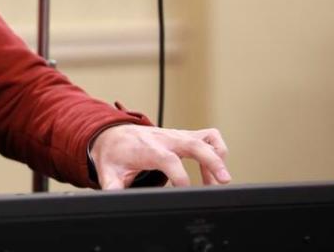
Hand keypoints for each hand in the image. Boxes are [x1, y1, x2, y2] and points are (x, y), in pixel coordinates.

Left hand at [90, 124, 229, 189]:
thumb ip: (113, 187)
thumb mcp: (109, 172)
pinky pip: (208, 136)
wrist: (112, 135)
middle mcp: (164, 139)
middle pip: (193, 144)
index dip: (180, 175)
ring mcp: (176, 135)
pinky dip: (217, 149)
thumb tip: (113, 199)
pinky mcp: (184, 135)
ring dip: (218, 158)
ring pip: (205, 138)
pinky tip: (212, 170)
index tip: (187, 190)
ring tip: (219, 182)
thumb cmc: (114, 155)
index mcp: (147, 149)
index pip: (168, 159)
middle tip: (224, 180)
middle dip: (211, 161)